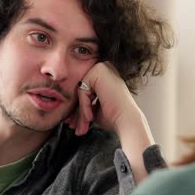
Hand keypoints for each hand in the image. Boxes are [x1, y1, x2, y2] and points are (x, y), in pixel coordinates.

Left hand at [64, 61, 155, 182]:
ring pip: (80, 91)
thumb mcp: (94, 109)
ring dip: (80, 111)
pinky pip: (82, 90)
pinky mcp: (99, 71)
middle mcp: (105, 67)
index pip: (85, 90)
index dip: (79, 108)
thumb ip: (83, 105)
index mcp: (105, 75)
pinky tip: (91, 117)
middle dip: (76, 111)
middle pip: (81, 90)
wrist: (126, 121)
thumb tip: (67, 113)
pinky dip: (84, 106)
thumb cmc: (114, 117)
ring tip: (82, 127)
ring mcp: (102, 67)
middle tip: (73, 126)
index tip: (74, 123)